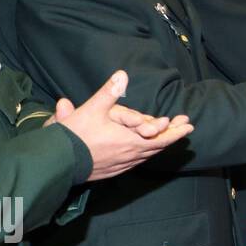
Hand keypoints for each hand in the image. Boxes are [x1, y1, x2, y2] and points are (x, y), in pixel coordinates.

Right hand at [50, 71, 193, 181]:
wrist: (56, 163)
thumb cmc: (75, 136)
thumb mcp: (91, 110)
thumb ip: (109, 93)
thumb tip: (122, 74)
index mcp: (129, 141)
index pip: (161, 138)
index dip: (176, 131)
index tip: (188, 125)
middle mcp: (129, 155)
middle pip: (158, 147)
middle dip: (173, 136)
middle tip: (186, 127)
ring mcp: (121, 164)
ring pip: (148, 155)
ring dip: (161, 145)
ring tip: (170, 136)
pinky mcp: (113, 171)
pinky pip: (136, 162)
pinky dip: (147, 154)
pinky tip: (146, 151)